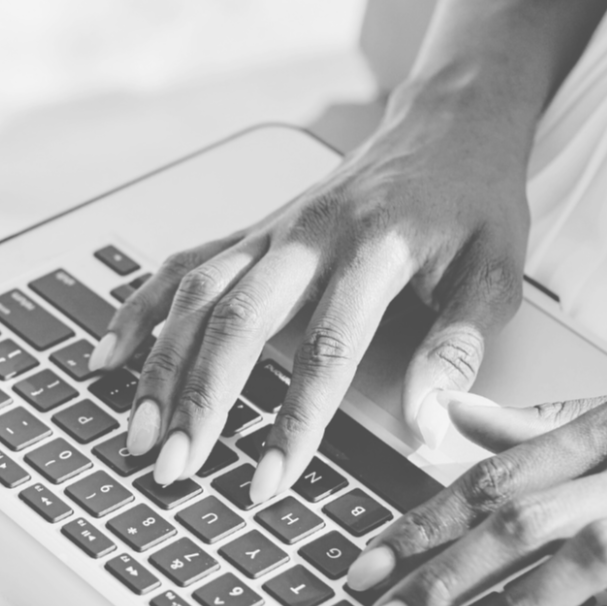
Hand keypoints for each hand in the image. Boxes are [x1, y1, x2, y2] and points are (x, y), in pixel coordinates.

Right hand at [90, 83, 531, 499]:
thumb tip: (430, 425)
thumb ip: (459, 348)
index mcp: (375, 249)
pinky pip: (183, 266)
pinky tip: (109, 355)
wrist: (448, 123)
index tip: (268, 482)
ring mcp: (272, 229)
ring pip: (196, 295)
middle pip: (237, 321)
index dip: (294, 422)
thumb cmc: (474, 201)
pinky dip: (140, 309)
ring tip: (138, 434)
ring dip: (160, 366)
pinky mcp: (253, 230)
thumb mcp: (497, 273)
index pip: (327, 349)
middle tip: (174, 466)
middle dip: (199, 400)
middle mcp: (310, 235)